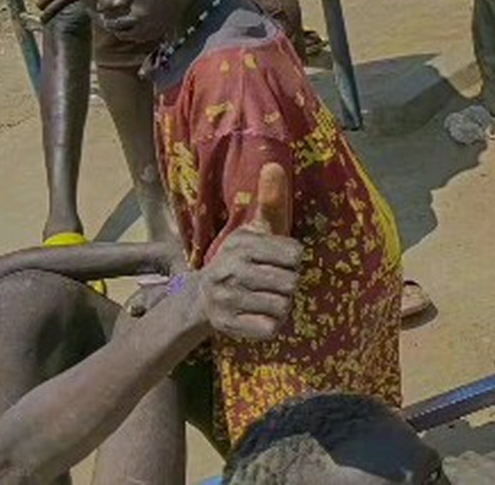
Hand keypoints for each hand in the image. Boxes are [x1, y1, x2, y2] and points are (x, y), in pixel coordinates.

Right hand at [195, 162, 300, 340]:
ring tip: (264, 298)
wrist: (200, 299)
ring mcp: (227, 299)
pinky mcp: (227, 325)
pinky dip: (271, 325)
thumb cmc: (242, 259)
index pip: (295, 256)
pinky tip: (258, 316)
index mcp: (242, 244)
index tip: (277, 261)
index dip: (292, 260)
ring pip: (283, 307)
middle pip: (291, 283)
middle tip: (270, 282)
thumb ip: (271, 202)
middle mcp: (231, 270)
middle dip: (287, 284)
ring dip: (280, 305)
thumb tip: (274, 165)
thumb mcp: (255, 231)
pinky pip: (270, 328)